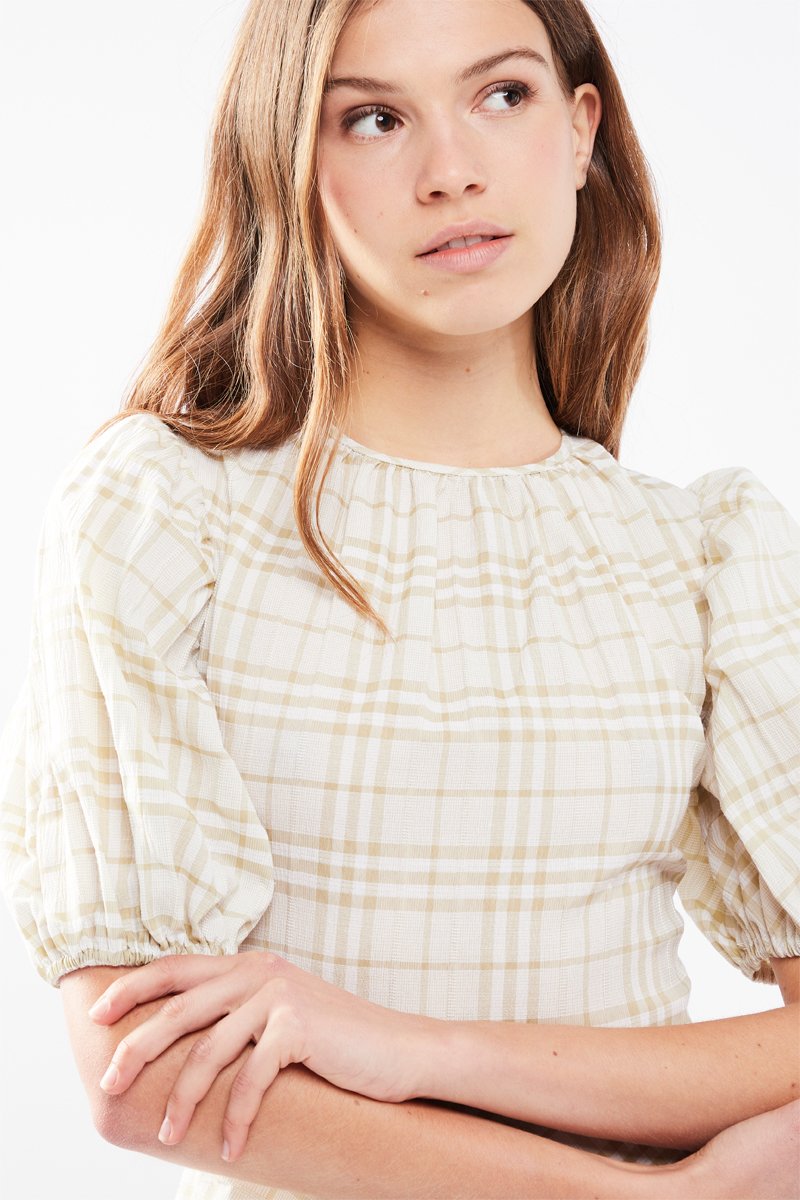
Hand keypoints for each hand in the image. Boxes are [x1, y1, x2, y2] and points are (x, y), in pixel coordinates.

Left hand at [88, 951, 438, 1162]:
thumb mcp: (280, 1016)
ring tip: (169, 1137)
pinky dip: (236, 1118)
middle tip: (111, 1083)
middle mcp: (260, 971)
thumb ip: (238, 1015)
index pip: (177, 967)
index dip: (135, 987)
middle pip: (180, 1009)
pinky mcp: (298, 1026)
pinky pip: (250, 1079)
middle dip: (138, 1047)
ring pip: (209, 1049)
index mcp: (250, 964)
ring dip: (184, 1099)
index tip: (98, 1014)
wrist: (400, 1052)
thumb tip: (182, 1047)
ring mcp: (279, 995)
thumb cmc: (336, 1044)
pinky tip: (231, 1149)